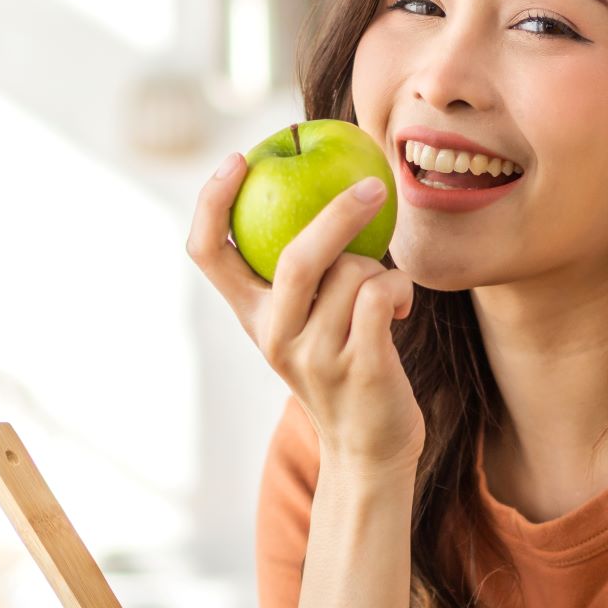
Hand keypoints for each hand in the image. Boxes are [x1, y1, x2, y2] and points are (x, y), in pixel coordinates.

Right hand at [186, 151, 423, 472]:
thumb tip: (324, 177)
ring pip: (352, 274)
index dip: (212, 201)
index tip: (239, 158)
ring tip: (384, 291)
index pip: (207, 252)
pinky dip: (399, 289)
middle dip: (337, 214)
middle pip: (294, 258)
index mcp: (250, 315)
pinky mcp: (359, 370)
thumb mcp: (306, 320)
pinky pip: (382, 296)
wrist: (367, 450)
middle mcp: (272, 335)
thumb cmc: (343, 363)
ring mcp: (314, 356)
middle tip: (373, 185)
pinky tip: (401, 306)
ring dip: (380, 269)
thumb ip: (304, 268)